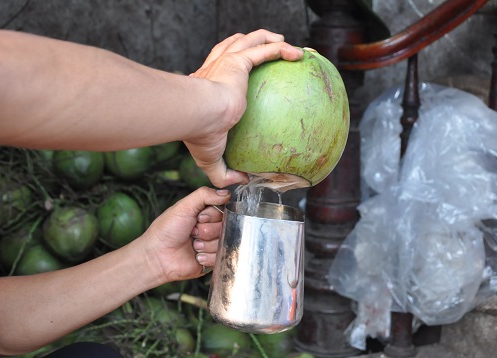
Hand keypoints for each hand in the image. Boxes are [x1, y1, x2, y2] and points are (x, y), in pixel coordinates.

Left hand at [139, 187, 229, 282]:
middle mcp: (211, 227)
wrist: (158, 257)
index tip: (200, 218)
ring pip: (224, 242)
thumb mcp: (184, 206)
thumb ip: (204, 195)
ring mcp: (213, 243)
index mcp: (205, 213)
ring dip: (207, 244)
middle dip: (208, 230)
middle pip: (226, 226)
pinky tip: (196, 256)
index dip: (213, 215)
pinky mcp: (213, 259)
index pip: (224, 209)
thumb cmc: (167, 230)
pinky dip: (207, 257)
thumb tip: (227, 193)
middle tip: (193, 232)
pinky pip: (221, 256)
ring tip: (193, 245)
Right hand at [184, 29, 303, 187]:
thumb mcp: (210, 160)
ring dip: (265, 38)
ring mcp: (224, 62)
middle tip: (264, 49)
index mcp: (203, 89)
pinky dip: (281, 48)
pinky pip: (264, 49)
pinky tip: (297, 54)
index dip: (227, 72)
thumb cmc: (200, 136)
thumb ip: (223, 173)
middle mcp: (212, 70)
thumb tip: (241, 180)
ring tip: (282, 42)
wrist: (199, 115)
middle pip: (229, 48)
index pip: (214, 74)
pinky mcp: (237, 61)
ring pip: (246, 40)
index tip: (240, 81)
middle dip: (247, 45)